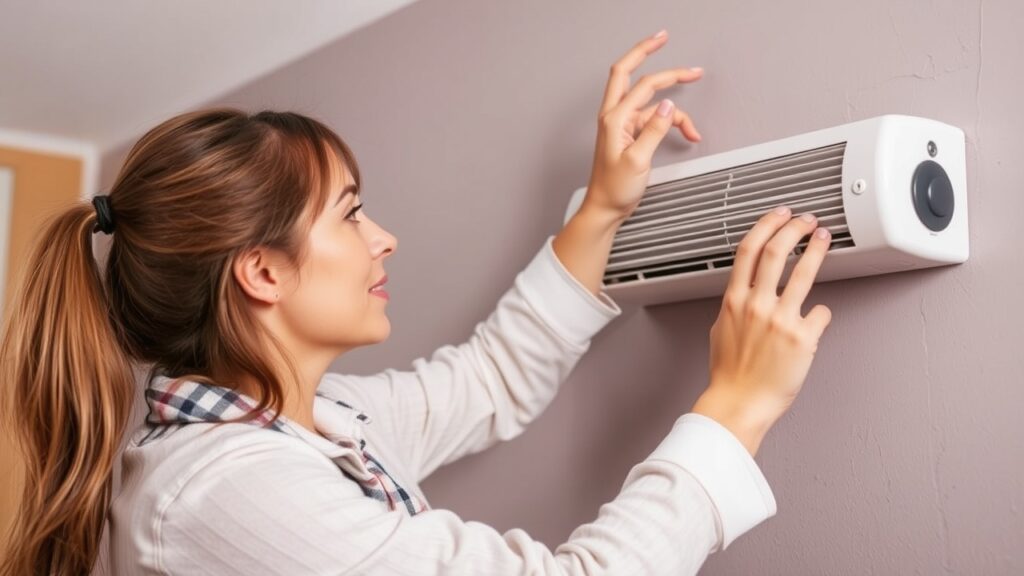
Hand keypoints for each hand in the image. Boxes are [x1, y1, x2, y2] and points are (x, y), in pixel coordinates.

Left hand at [584, 29, 703, 220]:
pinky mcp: (628, 134)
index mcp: (613, 119)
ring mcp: (621, 124)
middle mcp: (614, 116)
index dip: (667, 73)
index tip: (688, 68)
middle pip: (627, 73)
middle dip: (646, 53)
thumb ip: (653, 130)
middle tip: (663, 38)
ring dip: (674, 111)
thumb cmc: (614, 189)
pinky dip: (670, 124)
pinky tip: (685, 135)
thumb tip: (668, 105)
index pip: (643, 86)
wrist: (605, 208)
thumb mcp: (637, 160)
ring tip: (693, 129)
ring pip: (649, 103)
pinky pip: (652, 119)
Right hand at [692, 208, 833, 456]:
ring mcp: (780, 320)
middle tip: (805, 220)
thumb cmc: (730, 374)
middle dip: (794, 227)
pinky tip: (818, 317)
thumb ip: (736, 307)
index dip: (766, 225)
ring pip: (803, 271)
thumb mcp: (721, 330)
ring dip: (816, 249)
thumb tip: (747, 295)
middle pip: (776, 250)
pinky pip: (820, 314)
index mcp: (733, 301)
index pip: (748, 249)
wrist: (740, 403)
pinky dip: (821, 313)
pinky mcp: (802, 338)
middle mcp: (756, 305)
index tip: (778, 215)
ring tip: (823, 238)